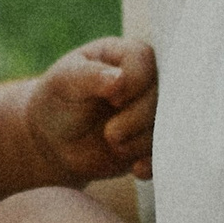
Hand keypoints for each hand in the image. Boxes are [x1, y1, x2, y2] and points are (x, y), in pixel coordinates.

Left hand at [26, 37, 157, 182]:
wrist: (56, 140)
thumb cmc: (58, 100)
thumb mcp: (64, 82)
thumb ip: (89, 76)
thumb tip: (119, 79)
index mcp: (127, 55)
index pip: (145, 60)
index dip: (134, 82)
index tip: (112, 100)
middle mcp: (148, 81)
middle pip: (163, 94)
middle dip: (137, 118)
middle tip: (111, 134)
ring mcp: (154, 112)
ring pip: (167, 125)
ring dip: (141, 141)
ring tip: (113, 144)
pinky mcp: (154, 140)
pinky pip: (167, 151)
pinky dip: (154, 162)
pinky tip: (136, 168)